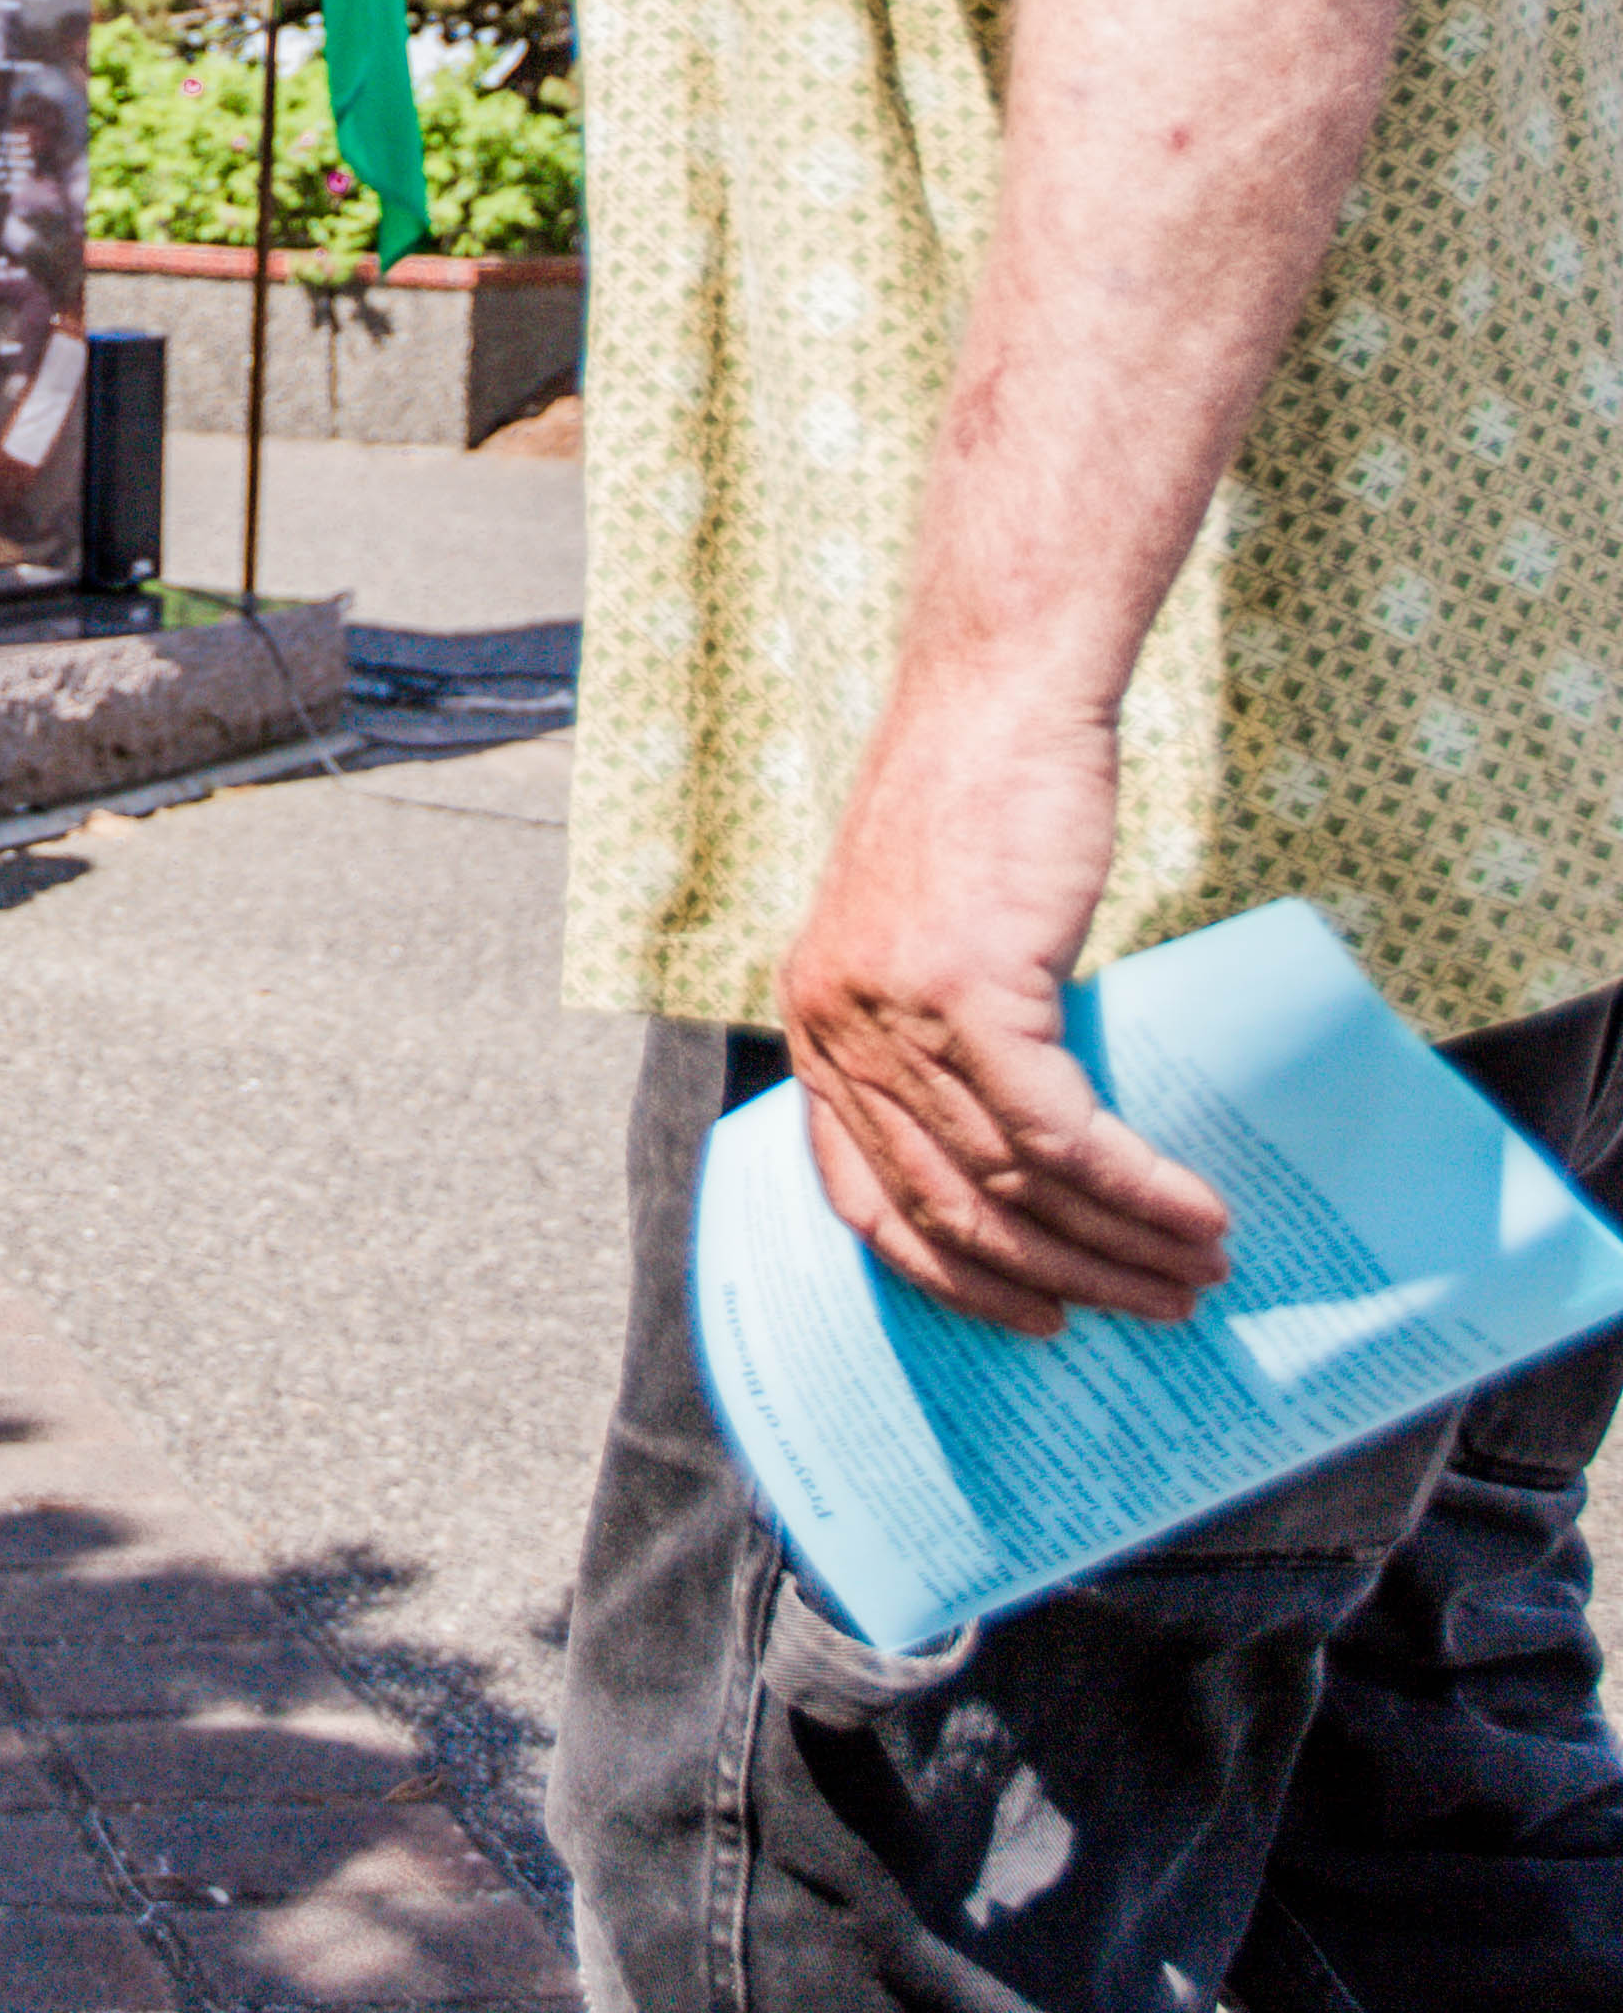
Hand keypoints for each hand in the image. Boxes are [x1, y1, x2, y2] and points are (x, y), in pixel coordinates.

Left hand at [777, 680, 1230, 1336]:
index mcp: (816, 1023)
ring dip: (1116, 1247)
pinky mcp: (965, 993)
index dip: (953, 1277)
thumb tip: (1027, 1145)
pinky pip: (1058, 1135)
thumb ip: (943, 1030)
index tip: (1034, 1319)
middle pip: (946, 1210)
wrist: (999, 694)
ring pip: (1011, 1184)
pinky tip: (1195, 1212)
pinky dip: (1134, 1190)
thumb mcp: (931, 928)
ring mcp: (893, 1015)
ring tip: (1196, 1271)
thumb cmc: (983, 802)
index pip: (860, 1200)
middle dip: (1057, 1281)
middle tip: (1152, 1308)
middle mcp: (835, 1030)